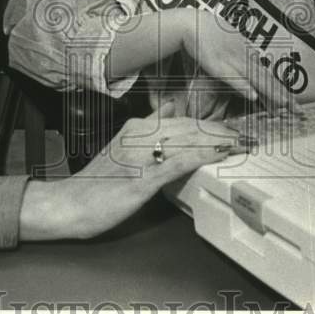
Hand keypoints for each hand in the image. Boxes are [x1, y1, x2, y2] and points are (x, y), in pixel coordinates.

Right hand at [19, 102, 247, 239]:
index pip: (182, 120)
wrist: (67, 204)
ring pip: (186, 140)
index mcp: (135, 128)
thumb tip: (168, 109)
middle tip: (247, 135)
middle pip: (189, 127)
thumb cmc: (95, 183)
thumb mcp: (121, 148)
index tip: (232, 129)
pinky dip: (200, 155)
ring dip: (217, 140)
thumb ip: (145, 131)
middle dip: (220, 131)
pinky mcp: (140, 179)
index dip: (210, 124)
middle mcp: (139, 136)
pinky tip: (218, 154)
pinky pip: (176, 162)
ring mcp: (140, 157)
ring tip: (241, 142)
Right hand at [180, 10, 296, 112]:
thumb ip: (243, 51)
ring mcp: (233, 61)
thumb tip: (252, 61)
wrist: (193, 22)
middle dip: (283, 96)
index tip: (293, 101)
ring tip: (284, 106)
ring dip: (270, 93)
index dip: (281, 89)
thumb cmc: (209, 30)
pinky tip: (252, 97)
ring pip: (255, 80)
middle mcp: (245, 57)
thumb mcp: (232, 39)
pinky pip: (233, 79)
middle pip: (267, 79)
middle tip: (298, 110)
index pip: (268, 74)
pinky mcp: (218, 65)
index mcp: (248, 51)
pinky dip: (243, 88)